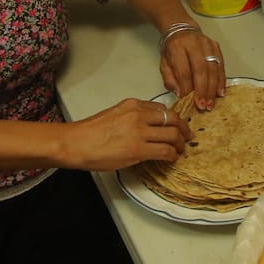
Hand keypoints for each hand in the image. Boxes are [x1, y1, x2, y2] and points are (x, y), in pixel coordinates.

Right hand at [63, 99, 191, 170]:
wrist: (76, 143)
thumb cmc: (90, 133)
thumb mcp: (114, 115)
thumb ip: (132, 117)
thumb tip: (148, 128)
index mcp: (132, 104)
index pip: (162, 109)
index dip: (173, 119)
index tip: (176, 126)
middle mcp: (139, 114)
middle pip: (173, 119)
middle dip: (183, 129)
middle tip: (186, 137)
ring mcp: (139, 131)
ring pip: (172, 135)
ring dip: (180, 144)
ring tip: (180, 150)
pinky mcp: (139, 149)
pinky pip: (165, 151)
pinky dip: (172, 155)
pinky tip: (171, 158)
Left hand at [161, 30, 226, 109]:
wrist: (182, 29)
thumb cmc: (172, 50)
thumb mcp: (164, 64)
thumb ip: (170, 79)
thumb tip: (180, 94)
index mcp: (177, 47)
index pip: (184, 70)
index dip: (187, 87)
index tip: (189, 101)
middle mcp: (193, 44)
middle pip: (201, 70)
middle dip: (203, 90)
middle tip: (203, 106)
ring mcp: (207, 44)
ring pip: (213, 68)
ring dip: (213, 88)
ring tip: (211, 103)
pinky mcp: (216, 47)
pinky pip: (221, 65)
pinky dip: (221, 80)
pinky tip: (220, 92)